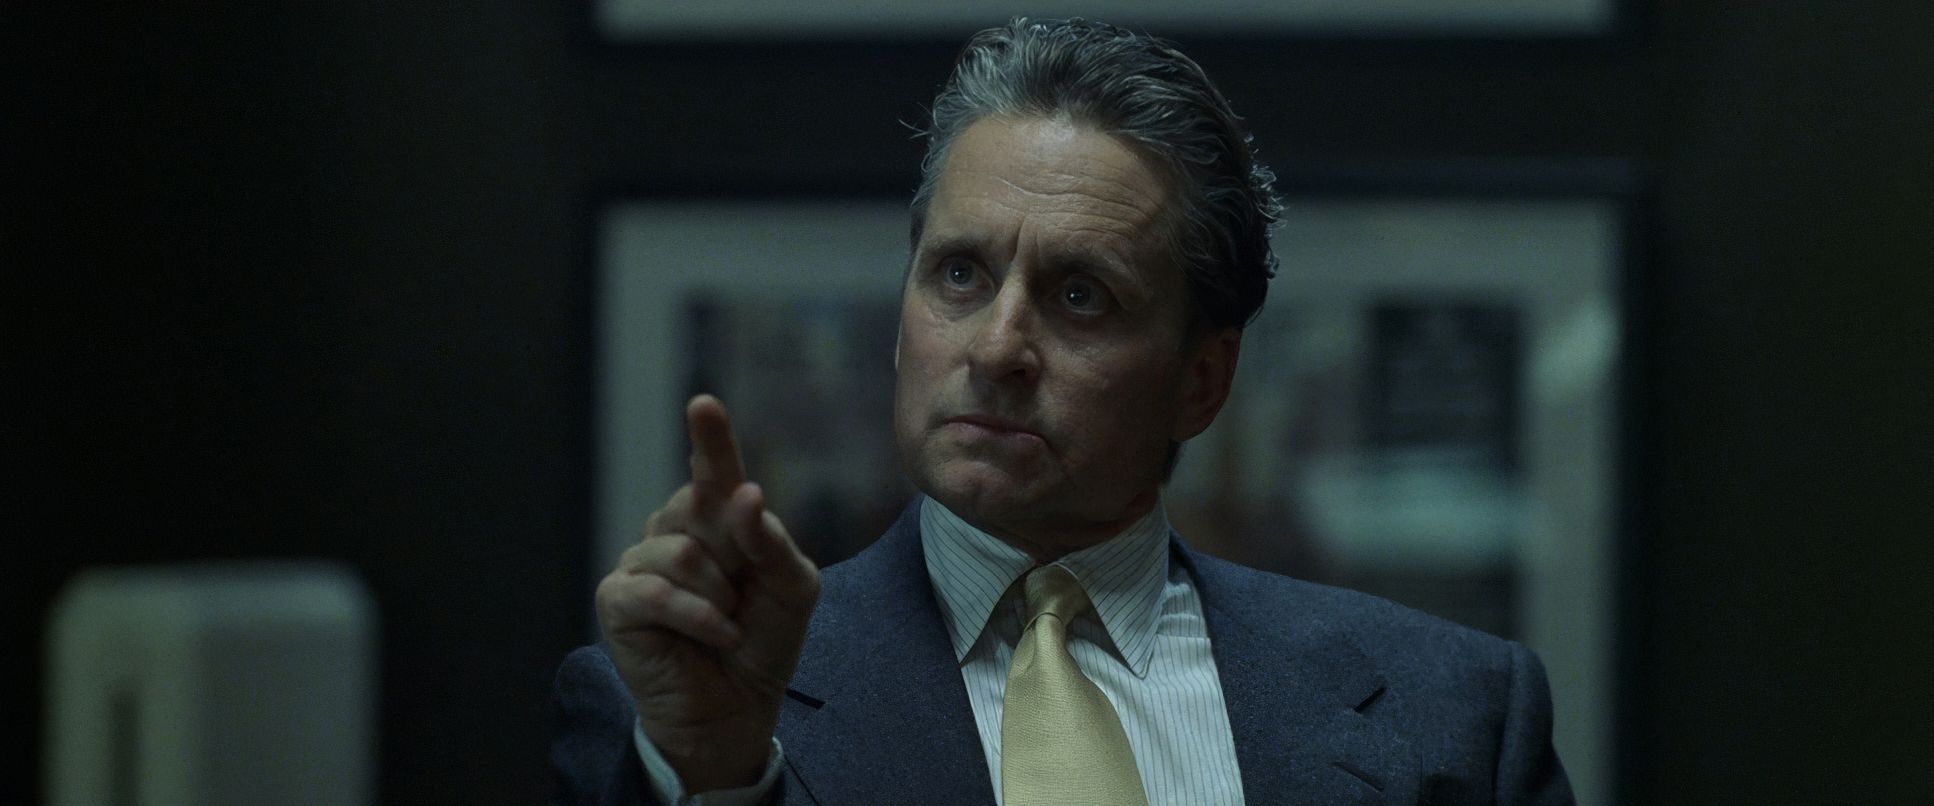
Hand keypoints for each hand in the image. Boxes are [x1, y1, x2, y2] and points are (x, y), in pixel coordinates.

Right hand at [595, 395, 820, 791]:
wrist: (738, 707)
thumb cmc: (764, 641)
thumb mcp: (793, 589)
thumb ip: (772, 540)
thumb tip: (743, 495)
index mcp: (718, 519)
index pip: (715, 471)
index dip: (709, 437)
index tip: (704, 404)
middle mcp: (674, 530)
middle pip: (700, 505)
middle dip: (736, 552)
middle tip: (743, 597)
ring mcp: (641, 561)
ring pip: (682, 552)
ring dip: (719, 597)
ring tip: (726, 624)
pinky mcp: (618, 599)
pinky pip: (658, 590)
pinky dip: (698, 617)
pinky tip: (715, 635)